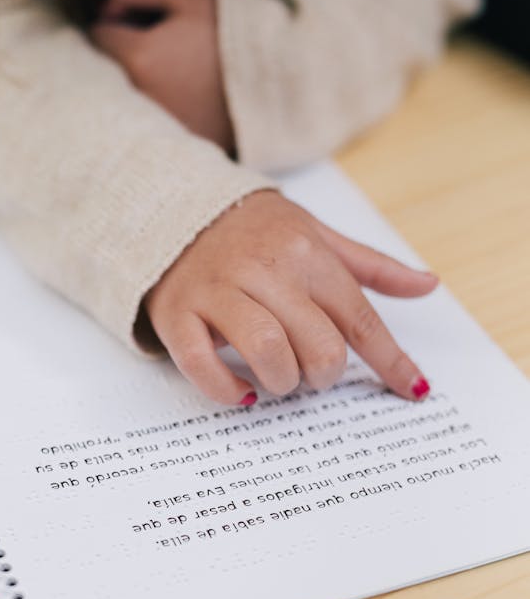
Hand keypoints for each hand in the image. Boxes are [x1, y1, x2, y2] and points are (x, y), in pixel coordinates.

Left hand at [90, 0, 233, 152]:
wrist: (276, 83)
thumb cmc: (232, 33)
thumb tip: (103, 3)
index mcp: (136, 57)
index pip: (97, 35)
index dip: (116, 20)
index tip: (140, 19)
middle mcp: (138, 98)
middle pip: (108, 71)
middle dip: (125, 54)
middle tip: (163, 45)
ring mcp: (155, 126)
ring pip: (128, 99)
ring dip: (142, 83)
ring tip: (179, 72)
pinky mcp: (176, 145)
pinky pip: (153, 125)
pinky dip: (162, 111)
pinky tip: (189, 98)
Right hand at [144, 191, 437, 404]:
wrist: (172, 206)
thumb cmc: (252, 232)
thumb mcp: (316, 235)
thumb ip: (370, 267)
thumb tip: (427, 285)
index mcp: (305, 254)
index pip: (359, 317)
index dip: (390, 360)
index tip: (412, 389)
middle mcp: (264, 271)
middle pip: (318, 345)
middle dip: (322, 375)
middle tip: (311, 374)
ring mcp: (217, 292)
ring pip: (267, 352)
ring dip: (281, 382)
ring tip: (277, 380)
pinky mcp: (177, 313)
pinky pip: (202, 364)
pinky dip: (226, 390)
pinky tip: (240, 392)